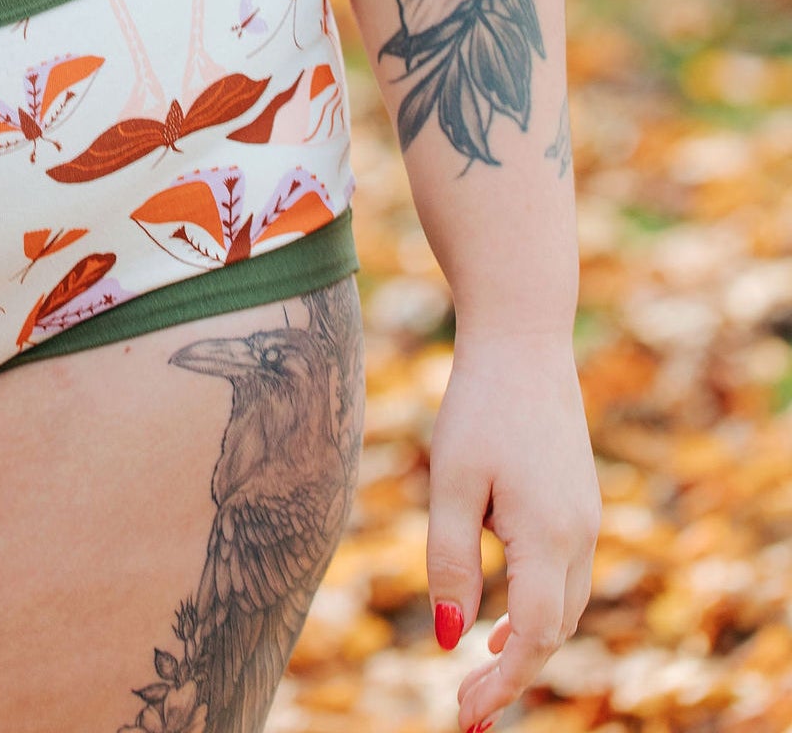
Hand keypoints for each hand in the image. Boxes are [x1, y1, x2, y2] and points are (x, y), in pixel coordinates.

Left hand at [426, 326, 600, 728]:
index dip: (504, 682)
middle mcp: (580, 535)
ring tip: (479, 673)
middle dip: (513, 674)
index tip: (466, 715)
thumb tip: (451, 637)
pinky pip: (564, 575)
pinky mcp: (577, 502)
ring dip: (525, 642)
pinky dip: (536, 607)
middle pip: (554, 630)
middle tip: (466, 708)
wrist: (523, 339)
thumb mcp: (451, 480)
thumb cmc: (479, 405)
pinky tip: (500, 616)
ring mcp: (585, 517)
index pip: (534, 636)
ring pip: (563, 606)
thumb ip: (450, 558)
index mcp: (550, 535)